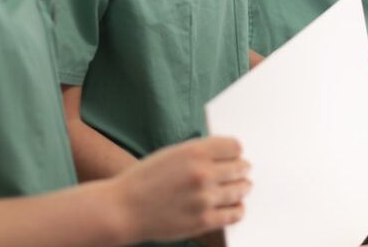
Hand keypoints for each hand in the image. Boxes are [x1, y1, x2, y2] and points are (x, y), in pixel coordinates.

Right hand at [115, 136, 249, 243]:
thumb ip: (199, 152)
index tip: (236, 154)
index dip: (236, 150)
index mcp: (194, 151)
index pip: (234, 146)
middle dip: (242, 168)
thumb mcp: (171, 154)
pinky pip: (234, 214)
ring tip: (242, 187)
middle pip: (240, 167)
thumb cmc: (145, 179)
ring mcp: (205, 199)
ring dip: (243, 187)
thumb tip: (227, 155)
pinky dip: (238, 209)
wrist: (124, 209)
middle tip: (243, 170)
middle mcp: (203, 173)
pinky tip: (235, 206)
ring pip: (240, 190)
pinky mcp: (204, 221)